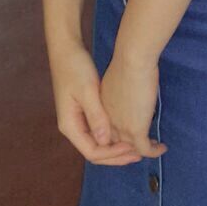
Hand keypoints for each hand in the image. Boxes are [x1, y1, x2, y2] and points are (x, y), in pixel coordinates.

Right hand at [48, 40, 142, 165]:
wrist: (66, 50)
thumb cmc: (75, 68)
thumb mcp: (87, 91)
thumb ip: (96, 116)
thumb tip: (106, 140)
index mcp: (70, 126)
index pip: (93, 152)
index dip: (114, 154)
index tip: (133, 147)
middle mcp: (72, 128)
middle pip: (95, 152)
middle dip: (117, 156)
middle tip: (140, 154)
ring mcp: (77, 121)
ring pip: (98, 143)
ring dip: (116, 147)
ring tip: (137, 147)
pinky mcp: (84, 112)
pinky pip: (99, 131)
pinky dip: (113, 136)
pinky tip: (127, 132)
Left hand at [100, 52, 167, 159]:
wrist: (132, 60)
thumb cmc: (127, 63)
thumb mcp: (116, 82)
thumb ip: (119, 95)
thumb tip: (129, 98)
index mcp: (101, 110)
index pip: (107, 130)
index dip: (119, 135)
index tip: (132, 132)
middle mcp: (107, 122)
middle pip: (116, 144)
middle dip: (130, 147)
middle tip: (144, 144)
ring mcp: (121, 128)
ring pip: (131, 149)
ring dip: (143, 150)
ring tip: (154, 146)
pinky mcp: (136, 130)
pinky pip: (145, 149)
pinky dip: (154, 151)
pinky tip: (162, 148)